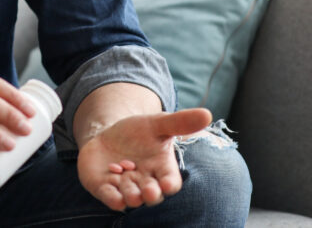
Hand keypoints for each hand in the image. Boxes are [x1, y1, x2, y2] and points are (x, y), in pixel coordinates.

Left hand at [77, 108, 211, 210]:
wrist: (109, 136)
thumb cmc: (139, 133)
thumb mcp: (157, 123)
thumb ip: (179, 122)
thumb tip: (207, 114)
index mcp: (161, 168)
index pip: (170, 181)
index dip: (170, 184)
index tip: (168, 183)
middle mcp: (144, 181)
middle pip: (151, 193)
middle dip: (151, 194)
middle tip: (150, 192)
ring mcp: (124, 186)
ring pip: (130, 196)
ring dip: (131, 196)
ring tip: (133, 194)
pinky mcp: (104, 187)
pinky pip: (109, 196)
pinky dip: (112, 198)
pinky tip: (114, 197)